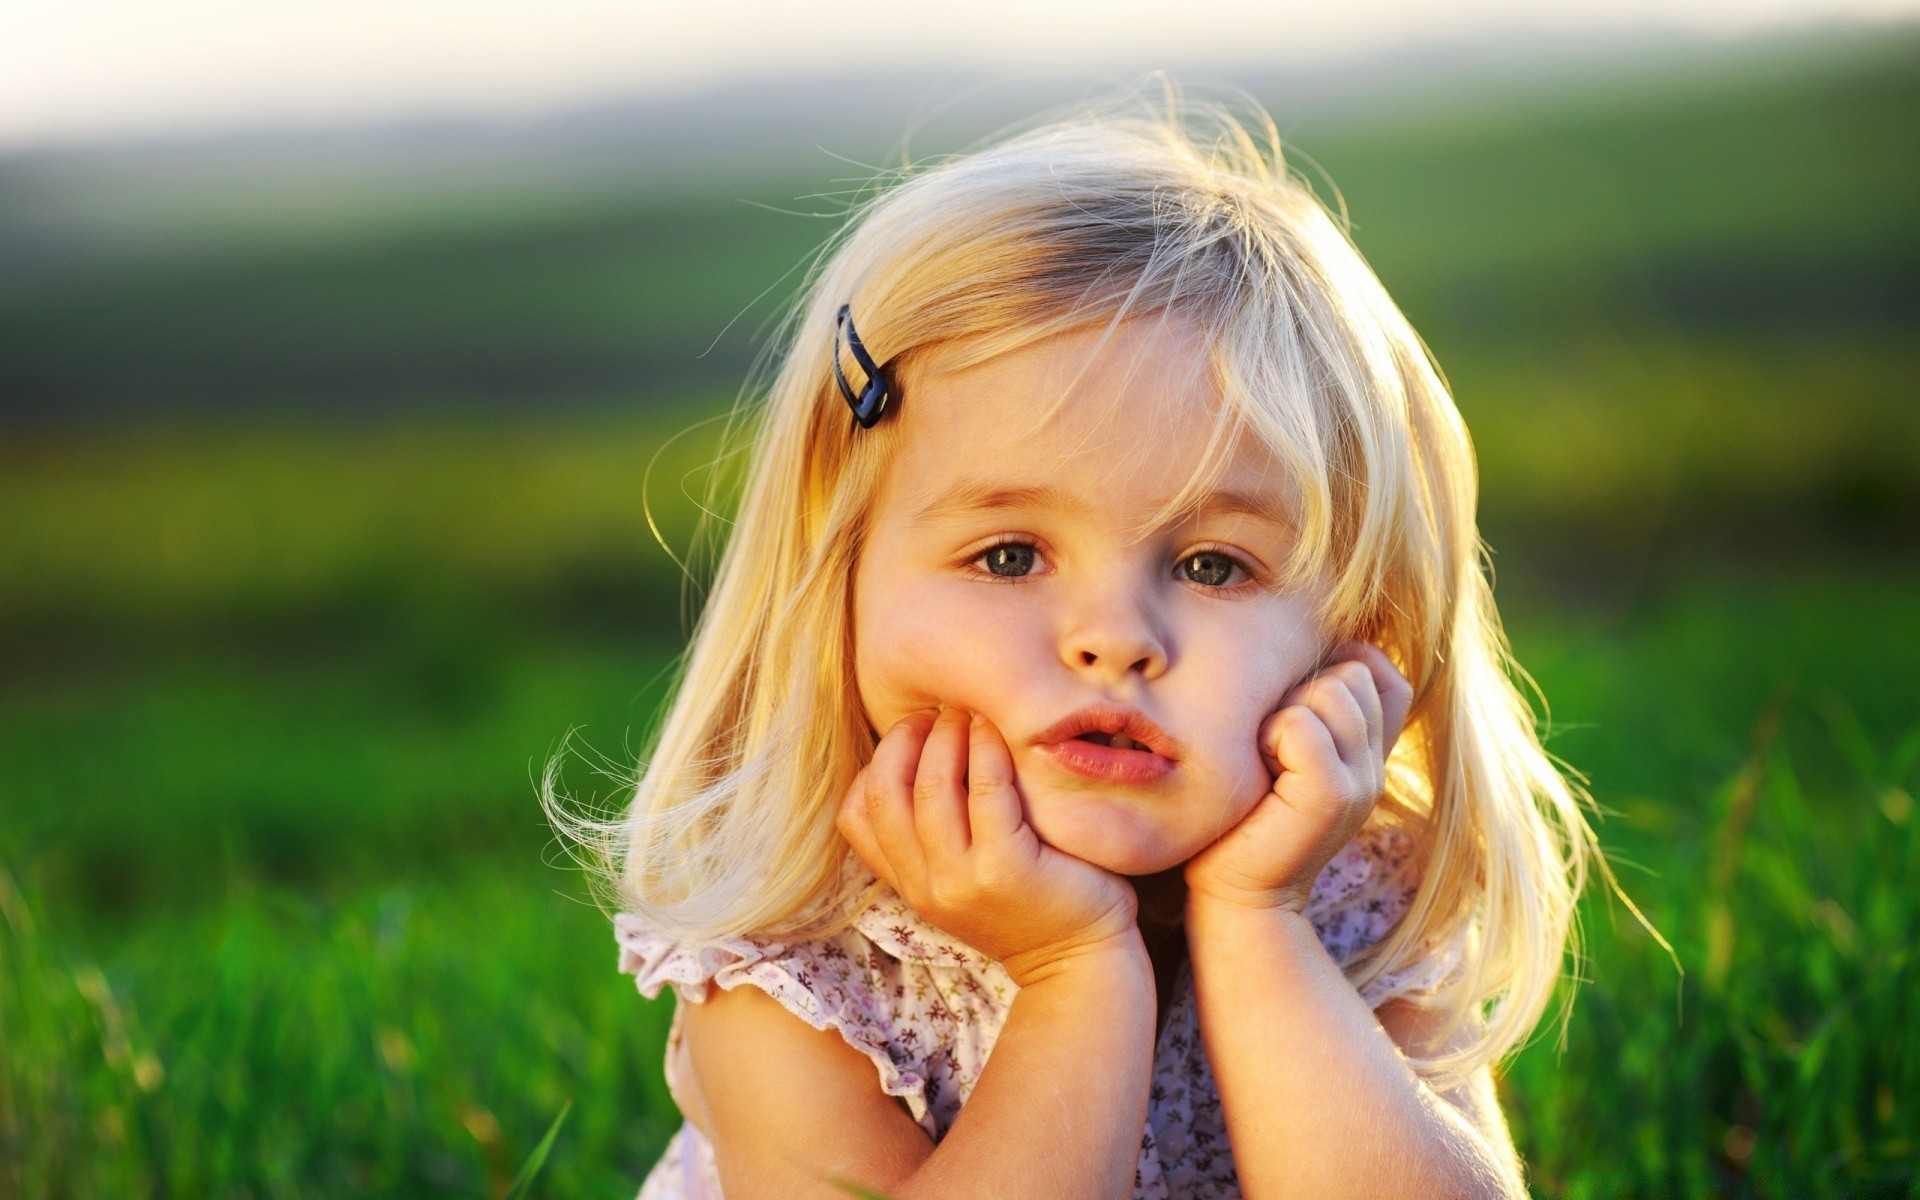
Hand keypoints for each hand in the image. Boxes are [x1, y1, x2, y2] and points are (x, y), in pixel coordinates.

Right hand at [837, 706, 1142, 985]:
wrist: (1080, 962)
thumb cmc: (1031, 905)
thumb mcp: (963, 880)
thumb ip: (934, 839)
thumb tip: (920, 757)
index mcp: (910, 886)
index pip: (855, 818)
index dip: (875, 765)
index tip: (910, 736)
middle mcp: (926, 886)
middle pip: (886, 793)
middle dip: (905, 740)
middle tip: (937, 712)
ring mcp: (962, 881)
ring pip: (932, 787)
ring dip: (947, 737)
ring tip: (968, 715)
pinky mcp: (1006, 868)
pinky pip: (986, 792)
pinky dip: (987, 752)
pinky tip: (998, 733)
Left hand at [1183, 641, 1413, 914]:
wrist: (1234, 890)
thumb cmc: (1241, 812)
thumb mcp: (1279, 748)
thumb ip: (1304, 705)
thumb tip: (1309, 642)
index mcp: (1367, 750)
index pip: (1378, 670)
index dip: (1333, 668)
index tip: (1288, 711)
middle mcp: (1375, 763)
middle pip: (1352, 670)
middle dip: (1299, 690)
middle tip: (1268, 746)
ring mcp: (1363, 781)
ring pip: (1331, 690)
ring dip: (1283, 713)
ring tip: (1265, 758)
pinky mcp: (1335, 797)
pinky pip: (1303, 726)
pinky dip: (1272, 737)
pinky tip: (1260, 770)